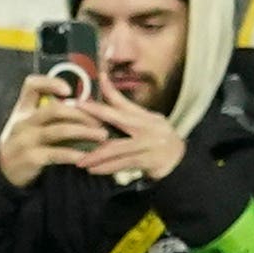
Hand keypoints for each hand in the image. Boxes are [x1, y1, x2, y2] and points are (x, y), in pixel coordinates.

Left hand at [65, 82, 186, 184]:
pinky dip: (107, 168)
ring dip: (96, 156)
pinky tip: (93, 170)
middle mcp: (148, 127)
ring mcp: (149, 144)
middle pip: (117, 122)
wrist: (180, 160)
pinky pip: (123, 164)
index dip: (102, 98)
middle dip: (93, 121)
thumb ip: (123, 105)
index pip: (120, 104)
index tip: (81, 99)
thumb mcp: (145, 119)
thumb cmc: (157, 136)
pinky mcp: (149, 161)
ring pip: (117, 148)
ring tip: (80, 160)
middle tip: (73, 122)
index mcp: (144, 116)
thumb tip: (104, 82)